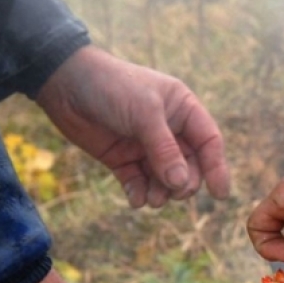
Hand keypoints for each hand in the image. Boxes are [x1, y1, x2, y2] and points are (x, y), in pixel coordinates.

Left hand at [36, 45, 229, 207]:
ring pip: (165, 180)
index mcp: (182, 110)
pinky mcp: (123, 160)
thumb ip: (164, 149)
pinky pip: (140, 184)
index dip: (217, 168)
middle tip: (172, 192)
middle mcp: (169, 130)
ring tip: (151, 198)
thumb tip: (181, 184)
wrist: (63, 83)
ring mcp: (145, 147)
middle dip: (184, 184)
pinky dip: (140, 194)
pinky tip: (135, 198)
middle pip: (190, 167)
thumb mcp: (143, 113)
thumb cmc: (111, 87)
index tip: (220, 194)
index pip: (209, 142)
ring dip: (162, 193)